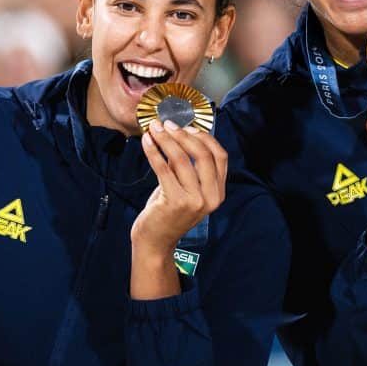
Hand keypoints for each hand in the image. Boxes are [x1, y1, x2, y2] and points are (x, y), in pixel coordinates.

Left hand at [131, 119, 227, 251]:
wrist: (156, 241)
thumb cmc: (169, 212)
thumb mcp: (187, 189)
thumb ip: (189, 167)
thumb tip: (179, 134)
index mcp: (218, 192)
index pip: (220, 156)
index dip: (205, 137)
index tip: (188, 127)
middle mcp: (210, 197)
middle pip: (202, 154)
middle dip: (183, 135)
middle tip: (167, 124)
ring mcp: (194, 201)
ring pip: (181, 159)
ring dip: (165, 140)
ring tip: (154, 129)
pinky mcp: (175, 202)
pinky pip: (163, 168)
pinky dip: (153, 151)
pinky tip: (147, 142)